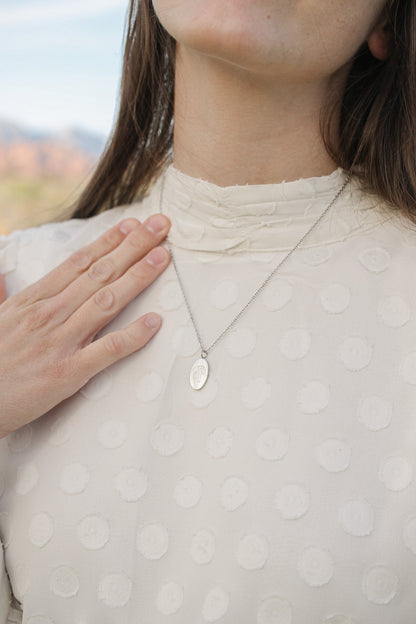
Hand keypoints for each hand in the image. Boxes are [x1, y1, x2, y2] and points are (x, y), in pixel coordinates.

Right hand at [0, 214, 170, 438]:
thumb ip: (6, 293)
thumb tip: (3, 273)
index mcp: (33, 300)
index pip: (79, 262)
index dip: (109, 241)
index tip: (133, 225)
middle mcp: (49, 314)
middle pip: (98, 273)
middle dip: (132, 247)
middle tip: (160, 226)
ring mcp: (60, 342)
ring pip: (106, 302)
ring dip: (137, 277)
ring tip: (162, 257)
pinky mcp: (68, 372)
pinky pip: (106, 350)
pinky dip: (132, 336)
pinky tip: (154, 322)